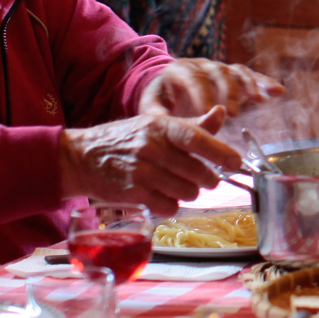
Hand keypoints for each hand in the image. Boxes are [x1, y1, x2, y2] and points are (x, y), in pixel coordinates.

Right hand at [58, 106, 241, 215]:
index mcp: (161, 127)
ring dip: (190, 192)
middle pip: (198, 172)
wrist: (82, 157)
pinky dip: (172, 205)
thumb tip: (222, 113)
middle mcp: (152, 148)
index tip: (236, 162)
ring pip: (187, 192)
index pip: (196, 138)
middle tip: (205, 178)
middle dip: (208, 179)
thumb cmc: (126, 140)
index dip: (220, 152)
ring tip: (179, 184)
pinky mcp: (133, 195)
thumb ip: (192, 125)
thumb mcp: (156, 125)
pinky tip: (163, 195)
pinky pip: (169, 206)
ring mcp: (142, 173)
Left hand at [139, 59, 284, 118]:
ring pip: (236, 72)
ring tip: (258, 101)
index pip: (193, 77)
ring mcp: (219, 69)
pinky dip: (264, 83)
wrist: (166, 92)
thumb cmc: (160, 104)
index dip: (203, 93)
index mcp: (179, 69)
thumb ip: (163, 119)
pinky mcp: (233, 77)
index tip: (209, 111)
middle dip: (228, 91)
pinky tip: (278, 92)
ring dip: (248, 86)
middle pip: (218, 72)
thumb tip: (180, 131)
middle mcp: (202, 65)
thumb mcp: (152, 111)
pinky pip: (250, 76)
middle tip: (233, 113)